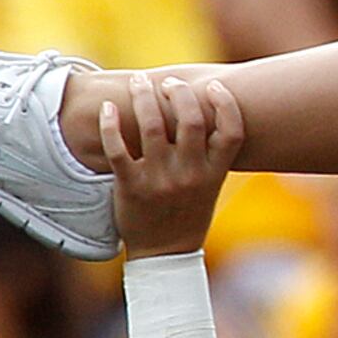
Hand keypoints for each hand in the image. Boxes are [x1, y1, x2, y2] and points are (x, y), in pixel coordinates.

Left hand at [97, 74, 241, 257]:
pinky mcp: (131, 186)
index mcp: (214, 174)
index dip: (225, 103)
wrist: (165, 255)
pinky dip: (110, 124)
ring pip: (152, 126)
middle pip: (190, 120)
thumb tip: (203, 112)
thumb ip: (210, 155)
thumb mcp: (210, 186)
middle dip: (178, 92)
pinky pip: (117, 148)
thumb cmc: (188, 214)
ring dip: (144, 97)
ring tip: (138, 82)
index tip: (212, 86)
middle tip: (167, 83)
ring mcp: (160, 180)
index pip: (231, 131)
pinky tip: (107, 109)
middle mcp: (190, 174)